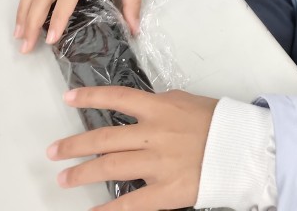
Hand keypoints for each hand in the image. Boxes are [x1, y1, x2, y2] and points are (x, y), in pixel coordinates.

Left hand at [48, 86, 215, 210]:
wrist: (242, 148)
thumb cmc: (217, 122)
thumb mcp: (186, 102)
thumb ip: (160, 106)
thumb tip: (140, 110)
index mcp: (159, 108)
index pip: (117, 98)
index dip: (90, 97)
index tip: (69, 97)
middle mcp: (153, 134)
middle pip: (104, 138)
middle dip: (75, 145)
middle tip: (54, 151)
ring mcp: (157, 163)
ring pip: (109, 167)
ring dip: (82, 173)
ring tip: (63, 179)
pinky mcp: (165, 191)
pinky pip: (130, 203)